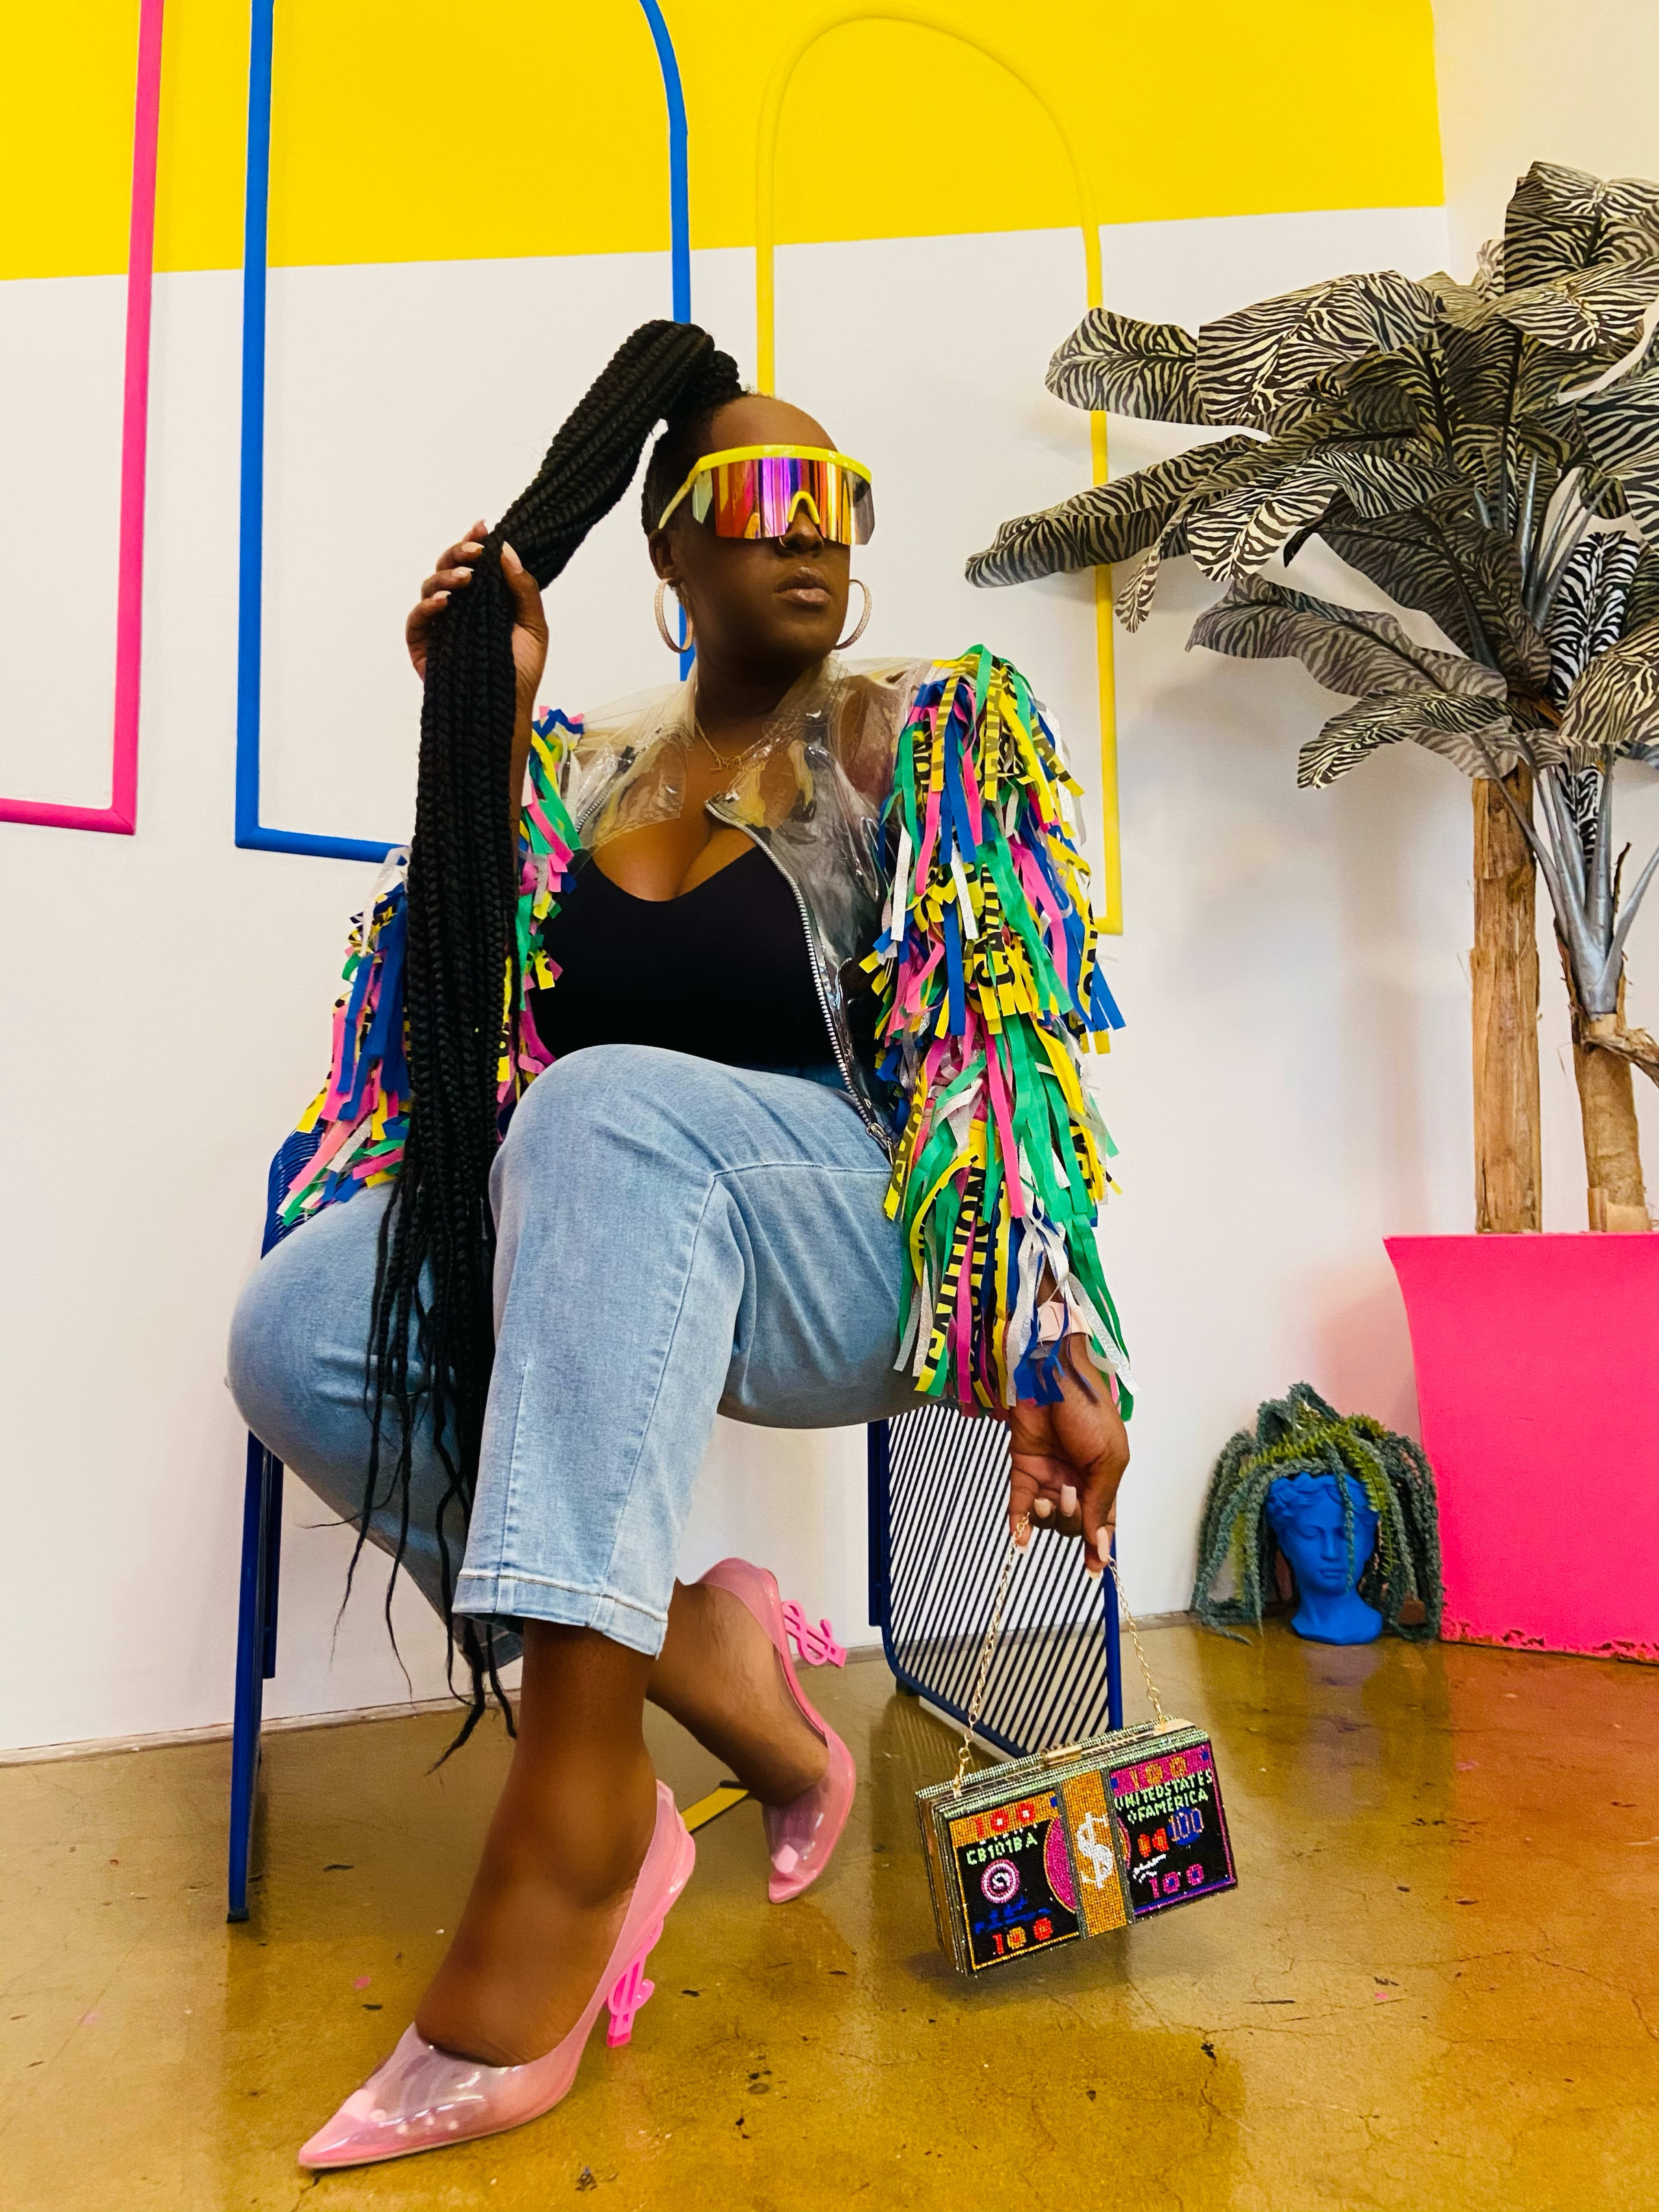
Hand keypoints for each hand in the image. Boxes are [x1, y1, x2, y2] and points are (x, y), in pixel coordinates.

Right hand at [406, 518, 549, 721]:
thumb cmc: (521, 672)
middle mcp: (459, 608)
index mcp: (485, 600)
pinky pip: (416, 620)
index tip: (484, 528)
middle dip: (459, 553)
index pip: (474, 564)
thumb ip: (523, 589)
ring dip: (446, 577)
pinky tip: (444, 602)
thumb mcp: (534, 628)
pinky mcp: (423, 647)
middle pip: (448, 568)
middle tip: (475, 551)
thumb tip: (507, 551)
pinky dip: (427, 607)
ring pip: (430, 587)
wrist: (507, 710)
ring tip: (465, 580)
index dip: (474, 542)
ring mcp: (439, 626)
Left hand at [1007, 1338, 1129, 1575]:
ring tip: (1046, 1494)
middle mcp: (1076, 1481)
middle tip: (1069, 1491)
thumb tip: (1101, 1545)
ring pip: (1047, 1517)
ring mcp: (1048, 1476)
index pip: (1103, 1523)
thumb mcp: (1109, 1459)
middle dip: (1072, 1517)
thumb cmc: (1089, 1411)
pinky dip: (1019, 1523)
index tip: (1095, 1571)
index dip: (1100, 1548)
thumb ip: (1102, 1501)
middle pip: (1074, 1523)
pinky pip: (1018, 1505)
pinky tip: (1019, 1540)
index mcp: (1104, 1479)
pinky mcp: (1022, 1468)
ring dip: (1046, 1515)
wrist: (1052, 1378)